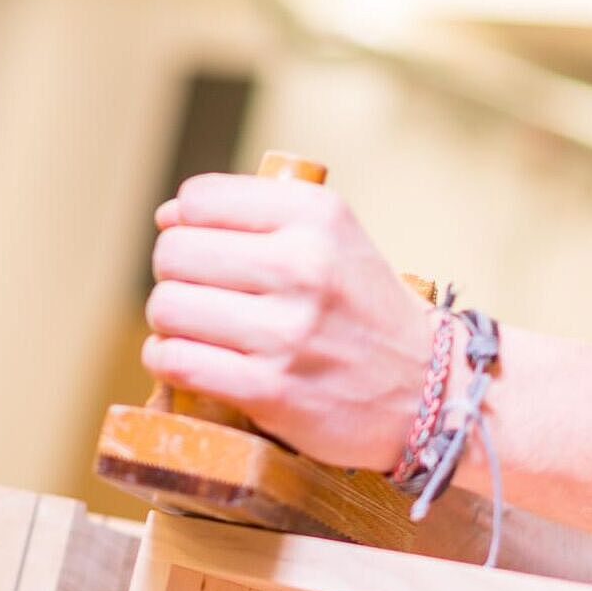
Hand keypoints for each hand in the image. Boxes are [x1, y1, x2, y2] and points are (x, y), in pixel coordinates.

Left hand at [144, 173, 434, 470]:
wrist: (426, 390)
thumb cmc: (365, 309)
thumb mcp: (335, 237)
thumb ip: (257, 216)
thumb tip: (165, 217)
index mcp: (318, 216)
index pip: (198, 200)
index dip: (188, 224)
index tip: (210, 247)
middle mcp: (304, 265)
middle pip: (174, 253)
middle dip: (177, 274)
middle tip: (206, 293)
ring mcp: (287, 330)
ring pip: (166, 307)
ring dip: (172, 322)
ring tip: (204, 328)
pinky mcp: (270, 389)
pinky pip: (175, 360)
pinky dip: (168, 359)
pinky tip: (193, 358)